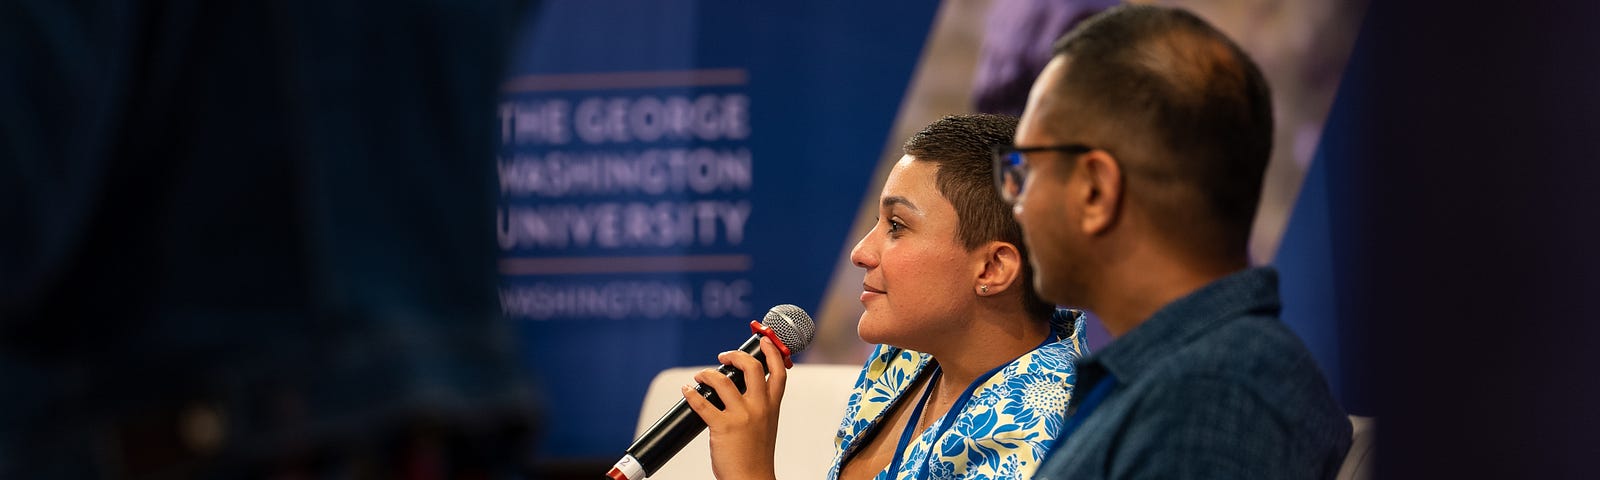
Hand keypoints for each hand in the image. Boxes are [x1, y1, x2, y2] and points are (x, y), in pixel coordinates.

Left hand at [681, 337, 787, 479]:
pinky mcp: (723, 426)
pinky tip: (687, 391)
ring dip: (708, 374)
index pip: (778, 372)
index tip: (764, 340)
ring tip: (700, 376)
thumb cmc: (756, 457)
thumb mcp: (766, 426)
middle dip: (736, 355)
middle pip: (752, 367)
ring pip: (723, 381)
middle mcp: (759, 408)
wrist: (752, 479)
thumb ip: (760, 407)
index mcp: (772, 407)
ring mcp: (741, 416)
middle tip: (724, 356)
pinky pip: (703, 403)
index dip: (772, 352)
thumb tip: (740, 391)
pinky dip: (691, 394)